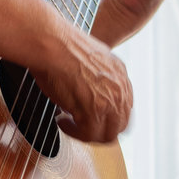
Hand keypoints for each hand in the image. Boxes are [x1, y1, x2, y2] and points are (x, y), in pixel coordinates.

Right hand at [30, 26, 132, 143]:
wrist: (53, 43)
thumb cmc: (63, 46)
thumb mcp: (91, 58)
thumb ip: (99, 77)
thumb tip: (89, 91)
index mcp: (120, 75)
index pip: (125, 109)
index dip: (108, 118)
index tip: (93, 118)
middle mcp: (119, 90)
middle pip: (119, 126)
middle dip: (99, 130)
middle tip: (81, 127)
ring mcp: (108, 102)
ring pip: (106, 135)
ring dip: (86, 134)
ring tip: (69, 124)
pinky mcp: (93, 111)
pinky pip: (88, 135)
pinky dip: (73, 132)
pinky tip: (62, 121)